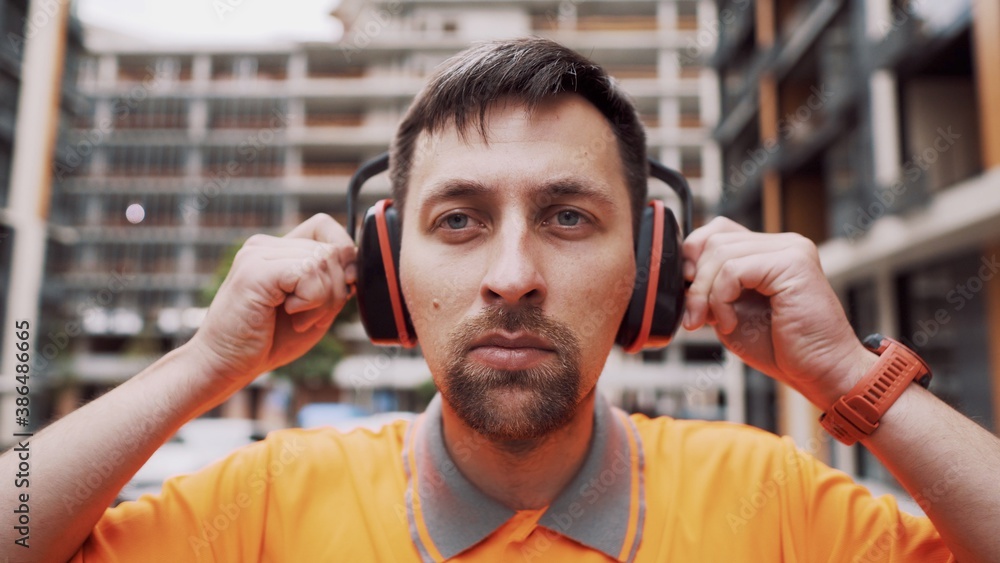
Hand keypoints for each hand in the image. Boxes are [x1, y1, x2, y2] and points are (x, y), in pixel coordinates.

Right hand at [187, 214, 356, 384]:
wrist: (225, 365)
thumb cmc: (267, 341)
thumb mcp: (314, 307)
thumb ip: (333, 280)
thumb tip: (356, 258)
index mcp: (276, 249)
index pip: (324, 226)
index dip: (344, 253)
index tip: (342, 287)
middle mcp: (264, 245)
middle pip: (331, 249)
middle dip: (336, 290)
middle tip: (309, 317)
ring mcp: (257, 254)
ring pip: (323, 261)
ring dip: (323, 301)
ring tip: (297, 320)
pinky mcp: (255, 271)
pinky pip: (308, 273)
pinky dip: (311, 301)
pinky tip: (290, 314)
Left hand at [681, 217, 873, 408]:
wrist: (820, 372)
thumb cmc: (782, 348)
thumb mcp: (731, 312)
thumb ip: (711, 288)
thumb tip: (682, 275)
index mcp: (770, 251)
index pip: (718, 231)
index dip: (694, 258)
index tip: (689, 294)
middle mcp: (783, 243)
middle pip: (715, 240)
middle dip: (696, 282)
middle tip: (696, 317)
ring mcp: (791, 249)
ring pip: (720, 252)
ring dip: (706, 293)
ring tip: (719, 322)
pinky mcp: (792, 263)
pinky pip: (733, 269)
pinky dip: (721, 298)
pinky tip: (732, 322)